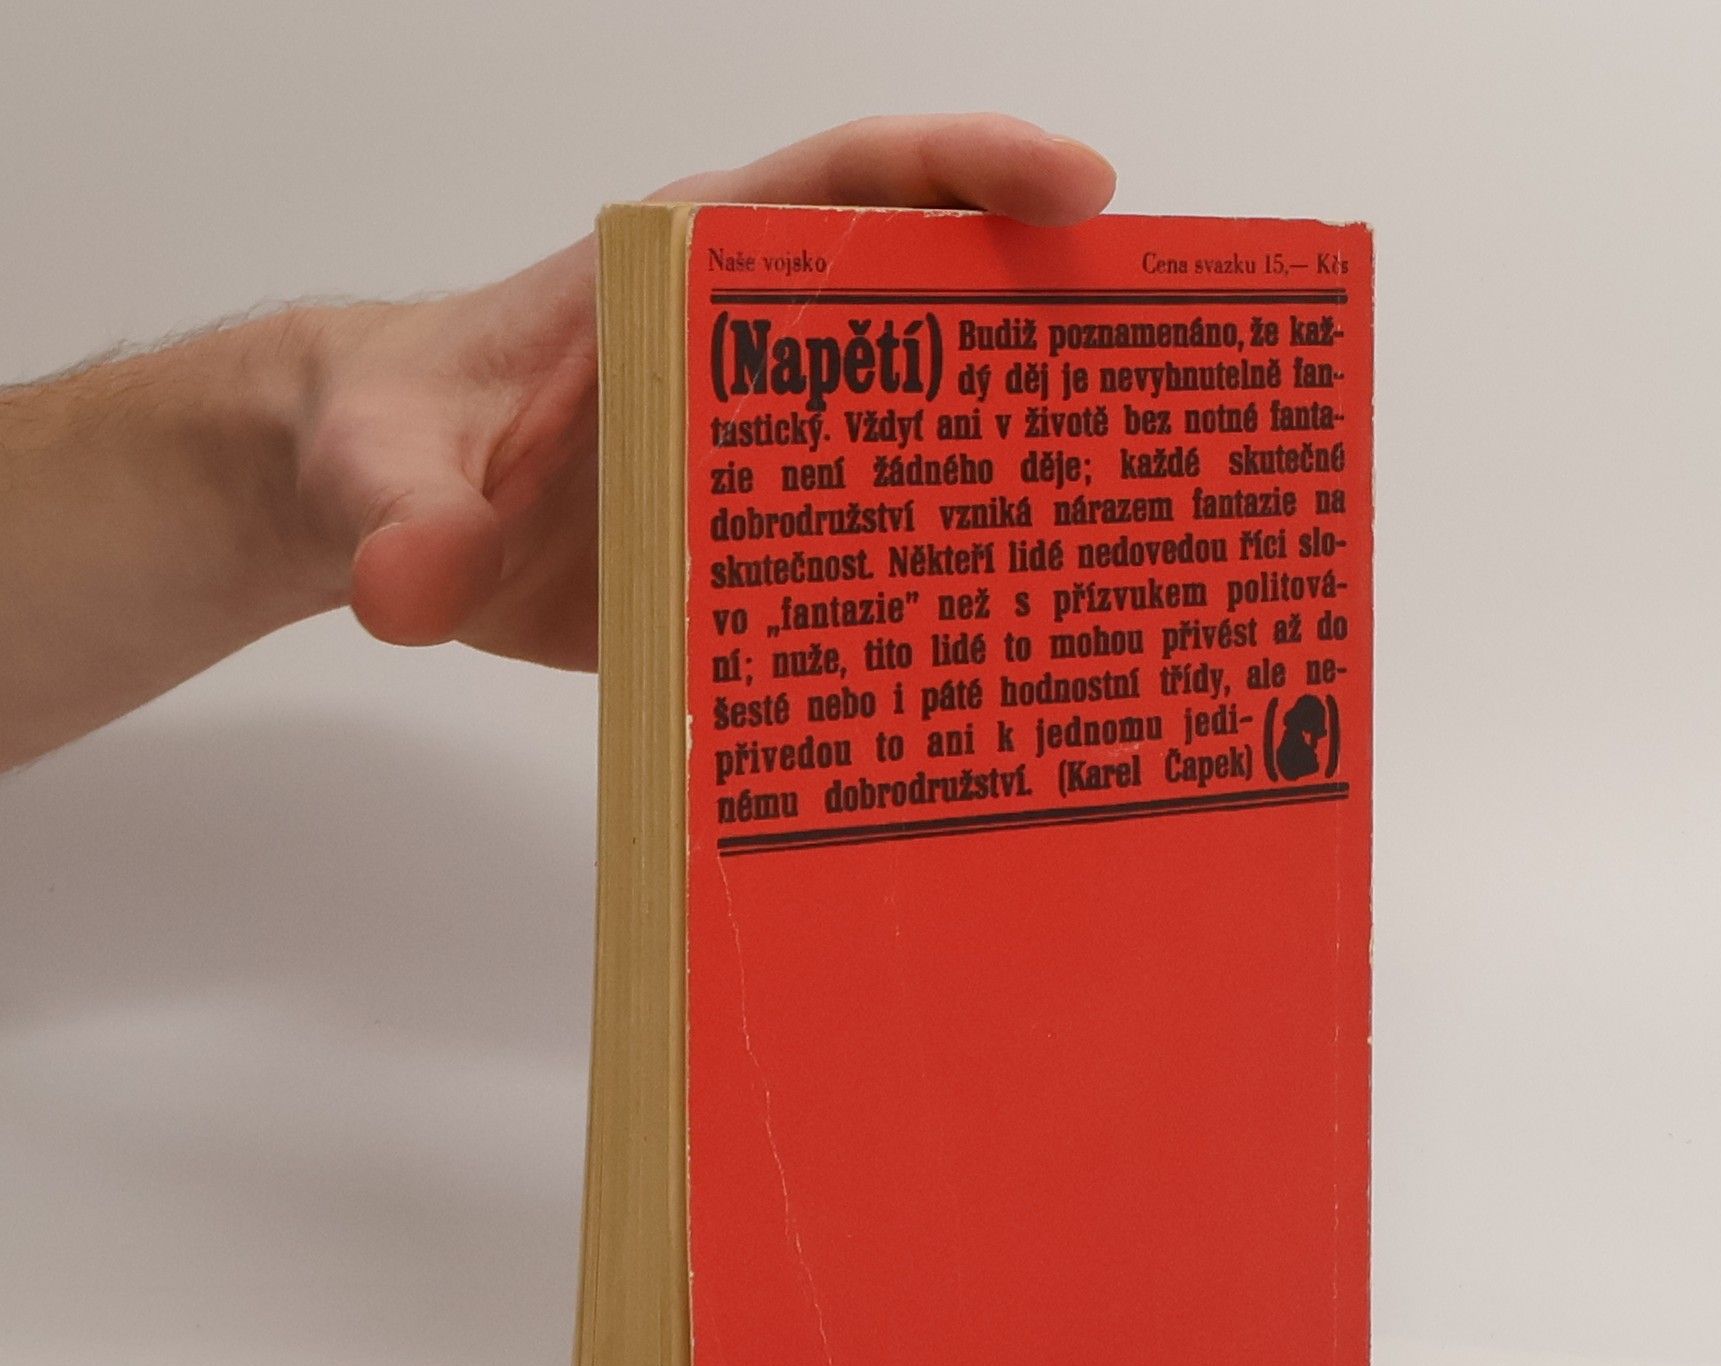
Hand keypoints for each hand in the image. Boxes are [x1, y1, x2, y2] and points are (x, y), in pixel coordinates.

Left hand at [299, 116, 1116, 669]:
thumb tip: (414, 584)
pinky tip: (1008, 660)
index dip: (967, 172)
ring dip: (1021, 479)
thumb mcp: (381, 466)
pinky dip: (944, 599)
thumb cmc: (395, 440)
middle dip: (1051, 336)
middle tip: (1161, 394)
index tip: (1079, 189)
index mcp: (686, 276)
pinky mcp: (767, 557)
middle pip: (933, 316)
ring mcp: (773, 462)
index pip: (845, 186)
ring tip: (1128, 538)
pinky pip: (877, 562)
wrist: (391, 515)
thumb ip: (399, 512)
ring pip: (926, 445)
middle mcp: (756, 358)